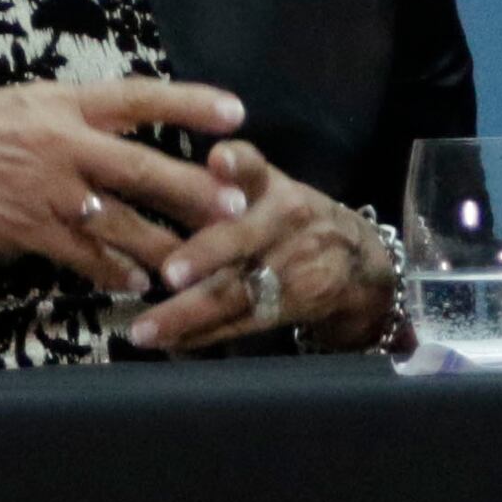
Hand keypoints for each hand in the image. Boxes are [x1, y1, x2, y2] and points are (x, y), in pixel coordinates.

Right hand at [0, 75, 249, 360]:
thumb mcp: (14, 105)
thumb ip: (68, 114)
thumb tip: (118, 121)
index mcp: (58, 100)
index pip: (139, 96)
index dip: (190, 102)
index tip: (236, 111)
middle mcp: (59, 140)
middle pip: (144, 164)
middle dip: (196, 187)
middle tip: (239, 202)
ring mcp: (44, 189)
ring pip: (122, 220)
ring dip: (164, 242)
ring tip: (199, 258)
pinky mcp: (26, 230)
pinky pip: (85, 256)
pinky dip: (115, 270)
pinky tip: (138, 282)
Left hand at [113, 146, 396, 354]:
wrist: (357, 262)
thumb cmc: (287, 218)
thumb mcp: (266, 189)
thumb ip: (215, 186)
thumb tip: (143, 182)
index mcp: (271, 187)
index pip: (256, 167)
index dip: (238, 163)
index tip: (219, 159)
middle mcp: (283, 222)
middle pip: (242, 239)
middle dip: (205, 255)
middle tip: (168, 273)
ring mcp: (291, 267)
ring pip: (234, 292)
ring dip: (186, 313)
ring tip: (143, 330)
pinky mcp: (290, 304)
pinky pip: (239, 323)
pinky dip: (202, 335)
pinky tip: (169, 343)